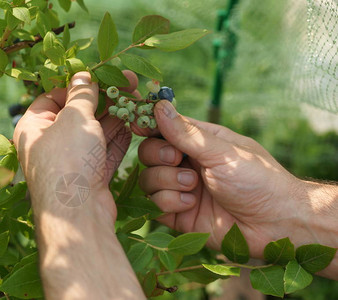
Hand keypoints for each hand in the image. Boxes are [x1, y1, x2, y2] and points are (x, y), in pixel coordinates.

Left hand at [13, 71, 138, 223]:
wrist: (79, 213)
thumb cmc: (68, 159)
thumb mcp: (75, 117)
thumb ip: (82, 95)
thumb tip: (83, 76)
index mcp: (33, 127)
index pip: (54, 96)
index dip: (77, 84)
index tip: (101, 75)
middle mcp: (50, 144)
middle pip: (79, 113)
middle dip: (104, 98)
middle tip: (130, 82)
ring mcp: (72, 161)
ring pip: (96, 132)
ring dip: (116, 115)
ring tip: (137, 98)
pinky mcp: (90, 175)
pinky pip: (105, 150)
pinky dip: (119, 136)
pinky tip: (135, 121)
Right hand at [136, 100, 315, 256]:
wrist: (274, 225)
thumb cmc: (257, 179)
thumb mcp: (222, 151)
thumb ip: (187, 134)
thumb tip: (159, 107)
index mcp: (198, 142)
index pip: (163, 128)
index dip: (148, 126)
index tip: (138, 126)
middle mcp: (185, 163)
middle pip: (148, 153)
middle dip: (158, 156)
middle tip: (178, 160)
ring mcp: (180, 189)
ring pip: (147, 179)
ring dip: (167, 181)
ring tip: (194, 186)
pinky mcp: (177, 214)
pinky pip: (155, 204)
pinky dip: (169, 202)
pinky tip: (192, 204)